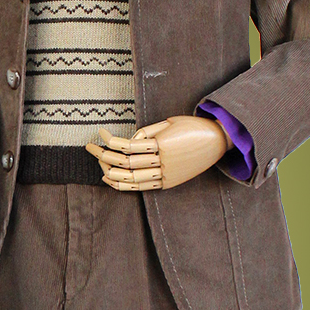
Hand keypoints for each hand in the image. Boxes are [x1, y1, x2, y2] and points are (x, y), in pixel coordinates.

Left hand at [85, 115, 231, 190]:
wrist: (219, 141)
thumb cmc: (192, 126)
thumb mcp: (169, 122)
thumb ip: (147, 132)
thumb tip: (128, 142)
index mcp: (163, 144)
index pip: (128, 146)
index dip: (110, 141)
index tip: (100, 133)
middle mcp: (165, 162)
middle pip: (127, 163)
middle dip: (104, 156)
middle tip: (90, 148)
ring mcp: (168, 175)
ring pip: (133, 179)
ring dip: (111, 173)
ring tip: (98, 164)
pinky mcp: (170, 183)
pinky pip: (143, 187)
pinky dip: (125, 185)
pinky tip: (112, 180)